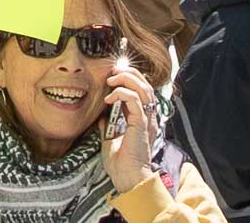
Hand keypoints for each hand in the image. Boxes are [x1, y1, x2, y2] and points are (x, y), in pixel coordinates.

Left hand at [101, 64, 159, 194]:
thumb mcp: (110, 139)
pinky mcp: (141, 124)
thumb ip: (109, 125)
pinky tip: (110, 98)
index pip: (142, 90)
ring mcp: (147, 120)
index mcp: (142, 119)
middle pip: (145, 84)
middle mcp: (148, 117)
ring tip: (111, 79)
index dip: (130, 77)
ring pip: (144, 88)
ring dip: (126, 79)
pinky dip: (122, 93)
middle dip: (129, 73)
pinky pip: (135, 100)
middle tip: (113, 71)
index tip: (113, 74)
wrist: (127, 179)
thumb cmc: (120, 164)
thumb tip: (101, 115)